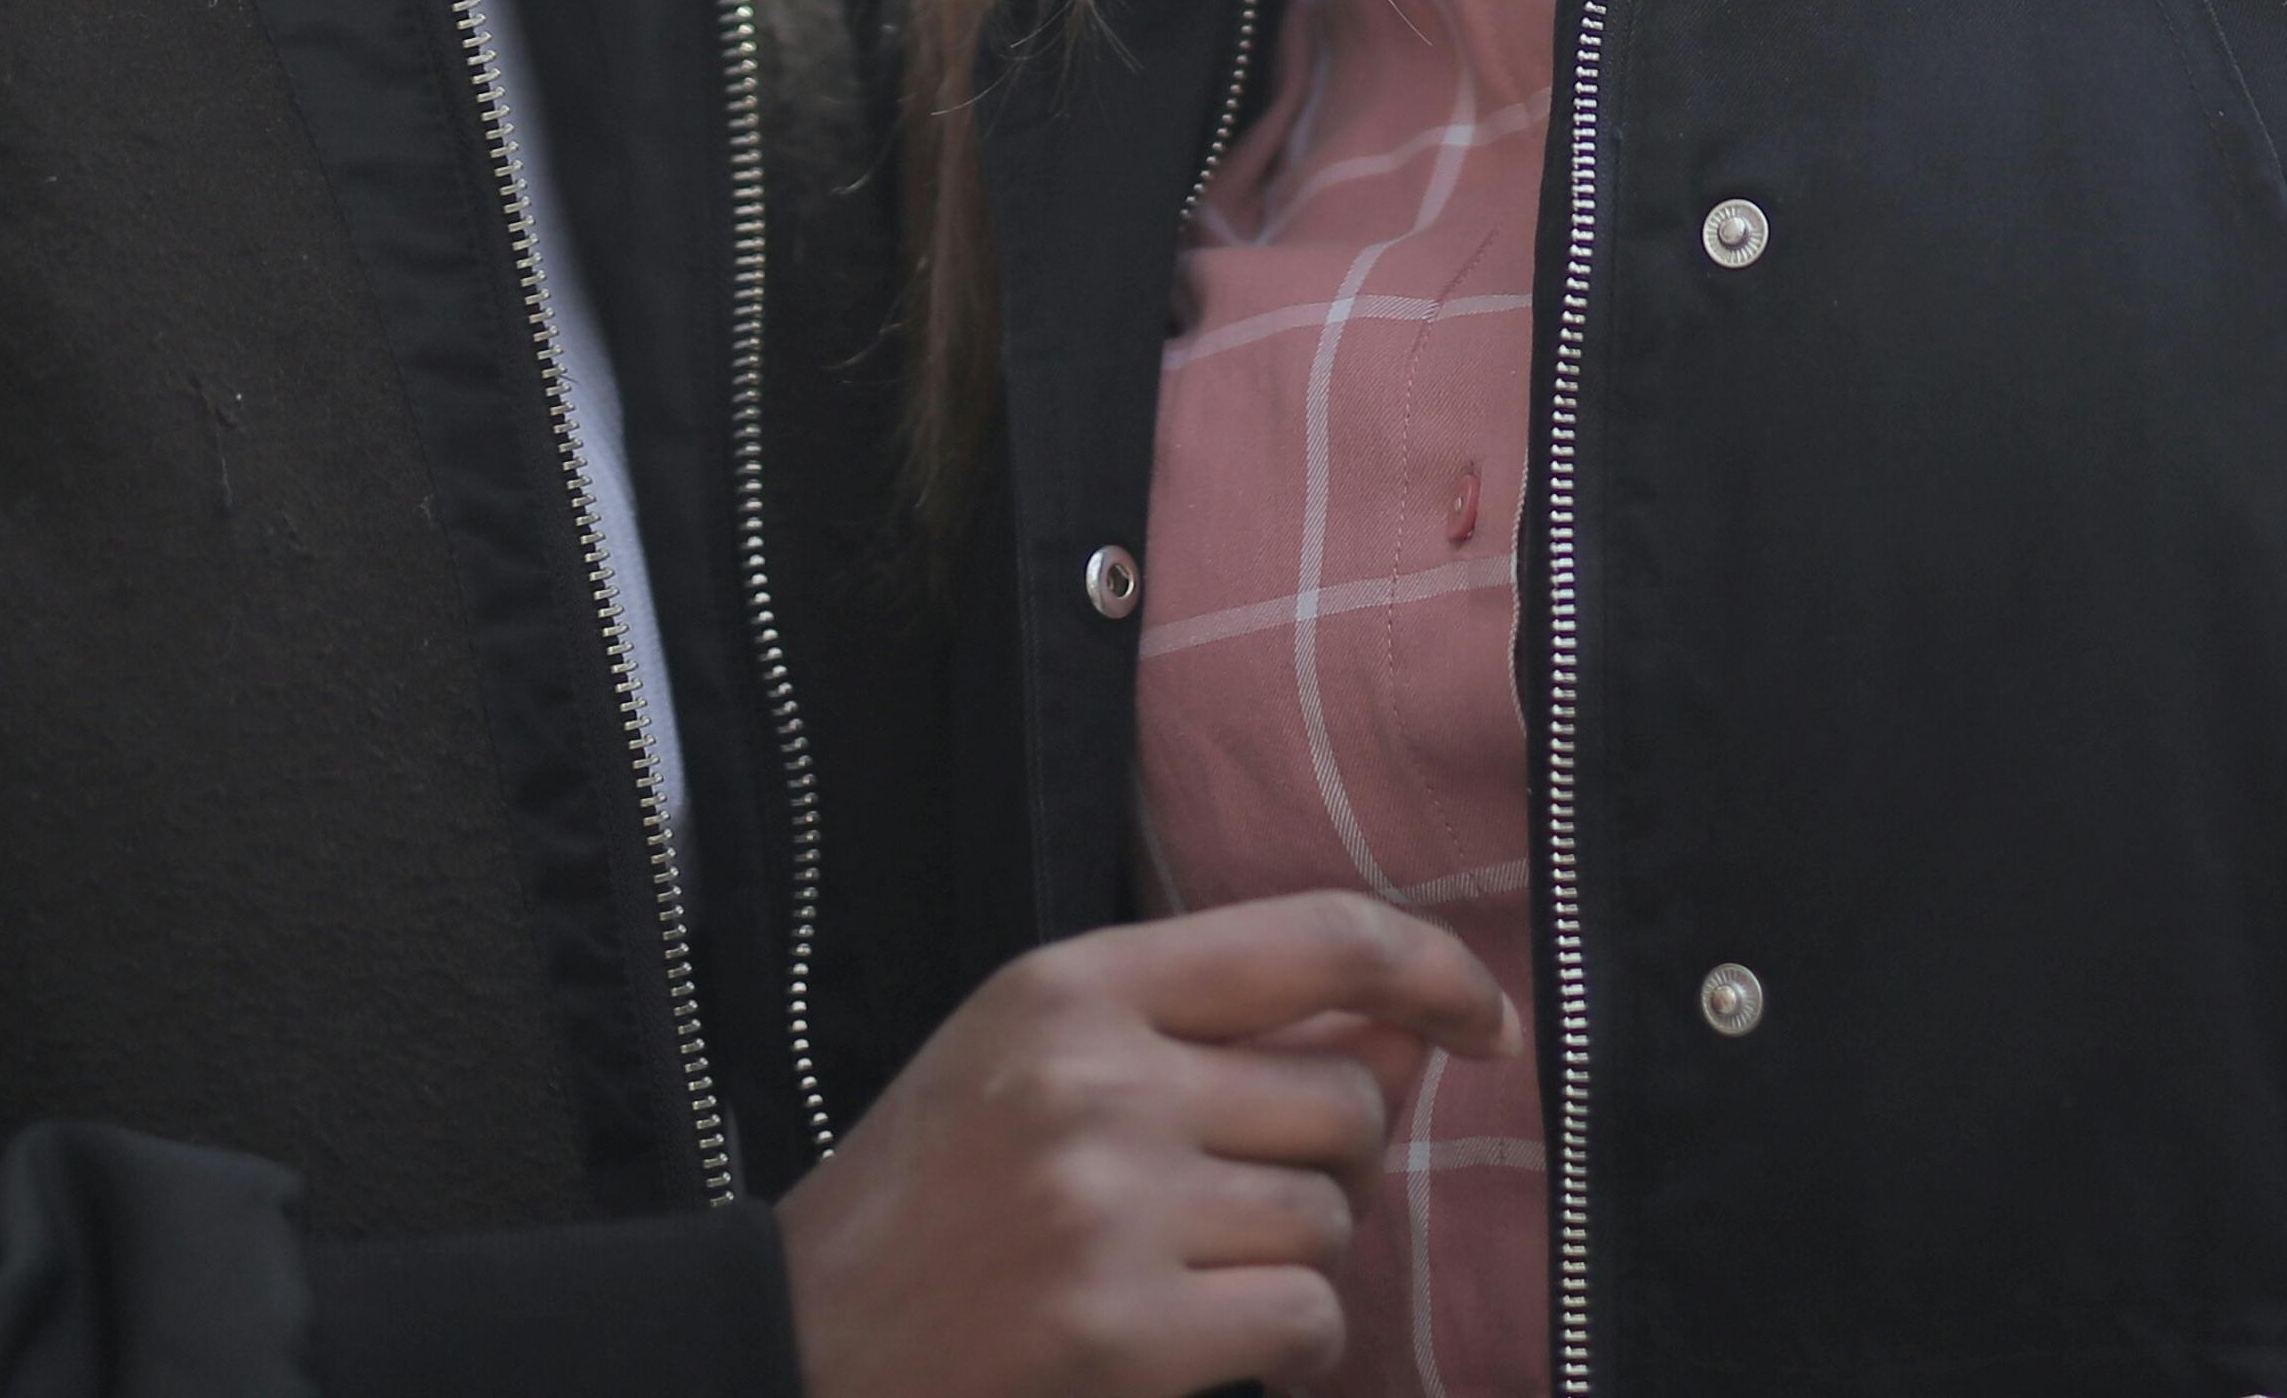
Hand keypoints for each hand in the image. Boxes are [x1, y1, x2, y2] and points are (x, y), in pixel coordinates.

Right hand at [780, 893, 1516, 1397]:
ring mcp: (1110, 1207)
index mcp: (1074, 984)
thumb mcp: (1047, 1062)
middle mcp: (1097, 1078)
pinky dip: (1293, 1345)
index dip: (1434, 973)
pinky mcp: (1125, 1331)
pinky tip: (1221, 1346)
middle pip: (1347, 1100)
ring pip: (1330, 1217)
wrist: (798, 1340)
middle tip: (1249, 1204)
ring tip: (1199, 1275)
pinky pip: (1307, 1318)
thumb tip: (1410, 1026)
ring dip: (1297, 1261)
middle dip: (1334, 1164)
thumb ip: (1218, 1033)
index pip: (1316, 940)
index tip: (1487, 1021)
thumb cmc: (937, 1199)